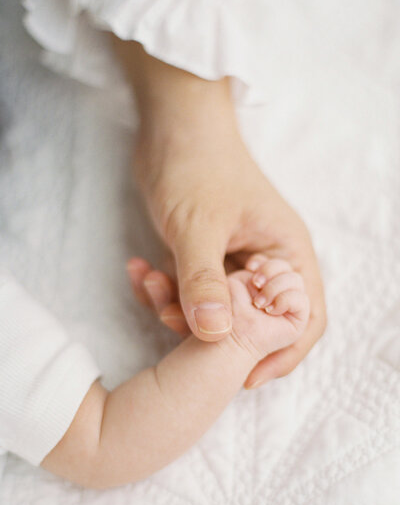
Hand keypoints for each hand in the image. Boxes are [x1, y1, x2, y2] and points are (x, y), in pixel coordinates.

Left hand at [114, 41, 325, 387]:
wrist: (171, 127)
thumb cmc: (198, 165)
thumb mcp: (199, 226)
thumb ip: (205, 281)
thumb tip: (214, 335)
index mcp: (285, 252)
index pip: (302, 316)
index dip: (281, 352)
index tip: (244, 377)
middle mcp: (265, 261)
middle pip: (252, 319)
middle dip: (211, 329)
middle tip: (173, 319)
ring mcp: (233, 260)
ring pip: (214, 308)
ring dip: (178, 307)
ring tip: (149, 283)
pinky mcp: (205, 257)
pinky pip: (189, 290)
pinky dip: (164, 290)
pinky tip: (140, 270)